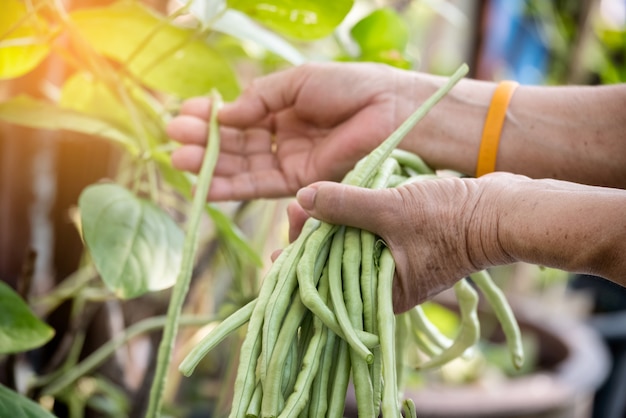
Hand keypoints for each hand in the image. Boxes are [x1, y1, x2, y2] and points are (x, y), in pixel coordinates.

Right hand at [167, 62, 422, 200]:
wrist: (386, 110)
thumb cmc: (348, 87)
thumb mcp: (296, 82)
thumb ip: (260, 99)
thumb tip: (223, 116)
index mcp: (281, 109)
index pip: (238, 117)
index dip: (211, 117)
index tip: (184, 113)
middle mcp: (281, 137)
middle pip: (235, 144)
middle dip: (203, 141)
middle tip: (174, 137)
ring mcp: (289, 161)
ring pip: (241, 167)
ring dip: (209, 165)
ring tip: (178, 159)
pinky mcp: (299, 182)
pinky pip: (258, 186)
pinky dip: (230, 187)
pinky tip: (203, 185)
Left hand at [290, 173, 519, 311]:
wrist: (502, 211)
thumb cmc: (451, 219)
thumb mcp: (392, 210)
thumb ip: (346, 205)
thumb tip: (301, 197)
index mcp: (382, 295)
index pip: (328, 286)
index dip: (301, 260)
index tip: (287, 232)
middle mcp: (385, 287)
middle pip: (335, 266)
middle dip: (313, 238)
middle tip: (297, 207)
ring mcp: (396, 266)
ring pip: (351, 248)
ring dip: (332, 226)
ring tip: (310, 201)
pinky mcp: (404, 247)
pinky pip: (368, 237)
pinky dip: (354, 221)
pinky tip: (339, 203)